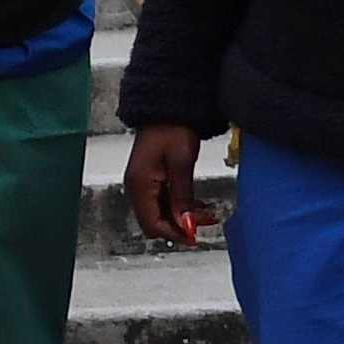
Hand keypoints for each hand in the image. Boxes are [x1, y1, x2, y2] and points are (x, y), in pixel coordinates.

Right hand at [126, 123, 209, 247]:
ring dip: (182, 218)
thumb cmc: (173, 128)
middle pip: (155, 222)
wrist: (168, 107)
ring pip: (161, 214)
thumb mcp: (181, 164)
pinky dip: (180, 208)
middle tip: (205, 222)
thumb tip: (186, 226)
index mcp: (140, 184)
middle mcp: (137, 188)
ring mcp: (143, 184)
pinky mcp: (151, 180)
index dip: (174, 233)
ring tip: (207, 213)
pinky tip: (197, 205)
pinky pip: (163, 203)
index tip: (196, 236)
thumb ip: (182, 198)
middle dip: (180, 226)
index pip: (152, 224)